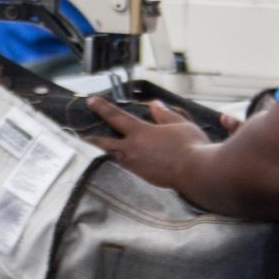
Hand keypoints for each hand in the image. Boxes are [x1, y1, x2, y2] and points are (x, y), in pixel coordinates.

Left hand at [86, 96, 213, 190]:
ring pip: (115, 156)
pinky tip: (124, 159)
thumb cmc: (192, 146)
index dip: (102, 108)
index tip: (90, 101)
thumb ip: (164, 115)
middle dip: (91, 137)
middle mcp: (133, 150)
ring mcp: (136, 166)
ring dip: (106, 150)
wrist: (198, 174)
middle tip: (80, 133)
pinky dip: (121, 161)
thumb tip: (154, 105)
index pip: (116, 117)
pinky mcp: (144, 178)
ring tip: (99, 146)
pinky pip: (127, 167)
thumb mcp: (180, 124)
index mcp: (140, 133)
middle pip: (105, 142)